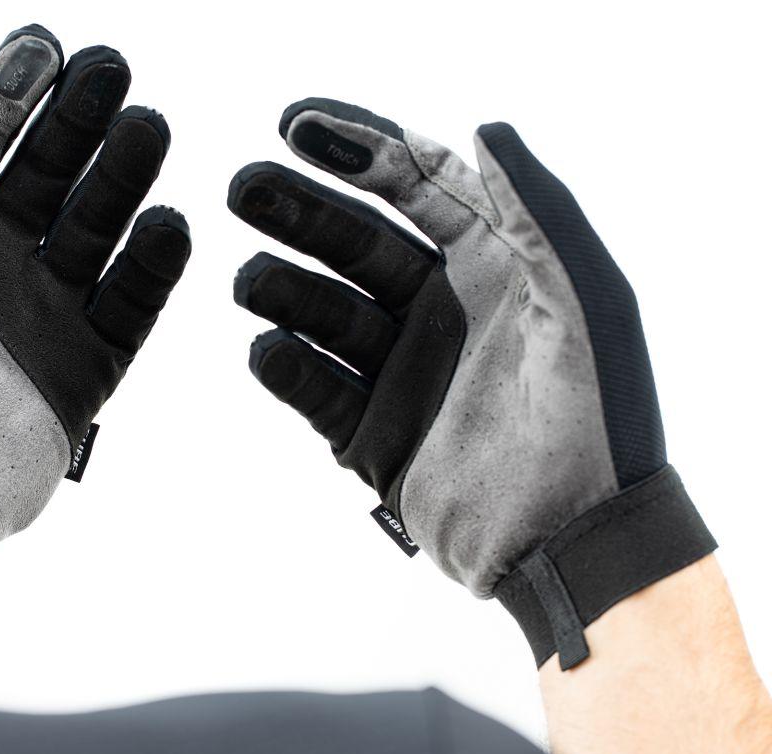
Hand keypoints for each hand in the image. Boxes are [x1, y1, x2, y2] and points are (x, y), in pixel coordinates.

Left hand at [0, 25, 189, 640]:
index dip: (6, 93)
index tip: (42, 48)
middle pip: (48, 174)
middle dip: (79, 121)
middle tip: (113, 72)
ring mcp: (42, 313)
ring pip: (96, 229)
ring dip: (122, 179)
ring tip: (147, 129)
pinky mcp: (83, 368)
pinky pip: (128, 309)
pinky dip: (150, 270)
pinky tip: (166, 226)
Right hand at [229, 98, 713, 667]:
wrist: (573, 543)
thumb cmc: (595, 417)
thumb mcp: (581, 299)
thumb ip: (534, 212)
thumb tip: (483, 128)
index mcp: (493, 268)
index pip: (417, 189)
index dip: (359, 150)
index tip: (296, 126)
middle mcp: (441, 312)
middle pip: (354, 244)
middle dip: (299, 212)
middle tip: (241, 186)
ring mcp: (403, 373)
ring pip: (325, 313)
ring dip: (283, 289)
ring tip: (249, 279)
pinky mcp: (373, 434)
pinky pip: (315, 388)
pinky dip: (288, 368)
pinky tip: (267, 349)